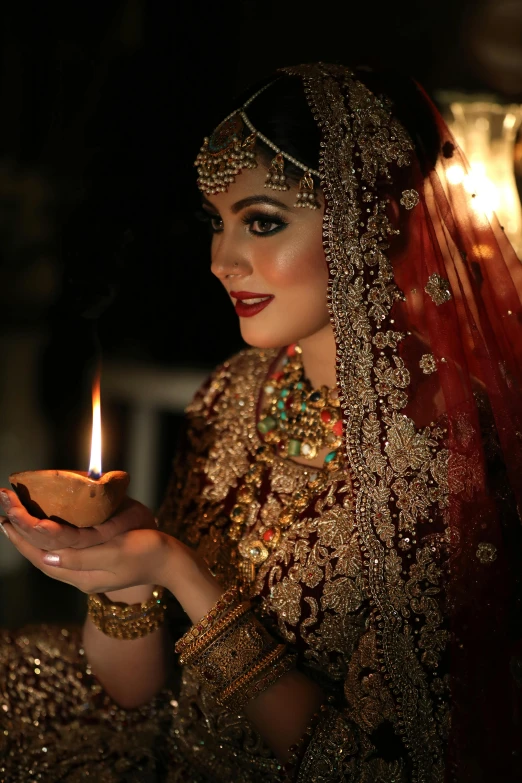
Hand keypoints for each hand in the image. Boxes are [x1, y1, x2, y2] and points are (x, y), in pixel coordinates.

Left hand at [0, 516, 175, 593]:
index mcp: (82, 576)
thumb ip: (80, 557)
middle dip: (21, 536)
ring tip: (16, 521)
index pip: (42, 558)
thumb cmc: (146, 552)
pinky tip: (45, 530)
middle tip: (4, 513)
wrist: (170, 563)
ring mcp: (87, 573)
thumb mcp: (115, 553)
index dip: (23, 539)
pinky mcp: (95, 565)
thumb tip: (46, 554)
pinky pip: (62, 554)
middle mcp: (80, 577)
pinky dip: (47, 541)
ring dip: (31, 538)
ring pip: (49, 556)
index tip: (7, 519)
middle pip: (41, 557)